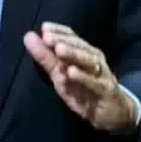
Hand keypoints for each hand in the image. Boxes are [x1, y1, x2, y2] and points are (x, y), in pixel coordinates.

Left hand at [23, 22, 137, 133]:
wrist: (111, 114)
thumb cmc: (83, 90)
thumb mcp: (60, 75)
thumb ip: (45, 57)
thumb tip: (28, 36)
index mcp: (84, 52)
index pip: (72, 36)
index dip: (59, 31)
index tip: (44, 27)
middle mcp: (94, 59)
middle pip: (80, 46)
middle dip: (64, 41)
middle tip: (47, 37)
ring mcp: (102, 73)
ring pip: (89, 60)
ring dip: (74, 54)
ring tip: (58, 50)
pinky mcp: (106, 90)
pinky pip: (95, 82)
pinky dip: (83, 77)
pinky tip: (71, 73)